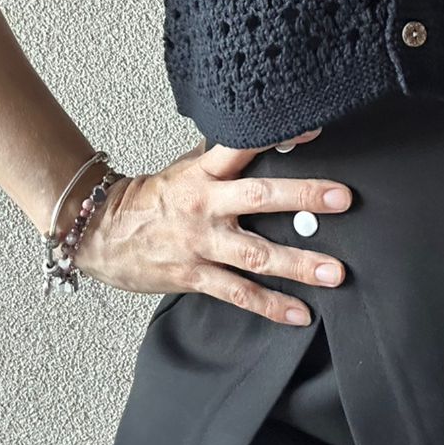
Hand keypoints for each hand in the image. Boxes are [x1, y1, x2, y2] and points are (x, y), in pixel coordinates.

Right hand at [73, 126, 351, 324]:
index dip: (274, 137)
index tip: (311, 131)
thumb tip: (263, 136)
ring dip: (298, 264)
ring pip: (255, 254)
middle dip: (302, 197)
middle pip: (259, 197)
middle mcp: (205, 205)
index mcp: (203, 172)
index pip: (240, 147)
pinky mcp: (194, 275)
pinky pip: (238, 293)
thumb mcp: (184, 169)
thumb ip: (222, 158)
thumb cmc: (151, 199)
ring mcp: (200, 243)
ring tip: (335, 272)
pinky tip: (300, 313)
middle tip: (342, 199)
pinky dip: (270, 305)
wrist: (100, 233)